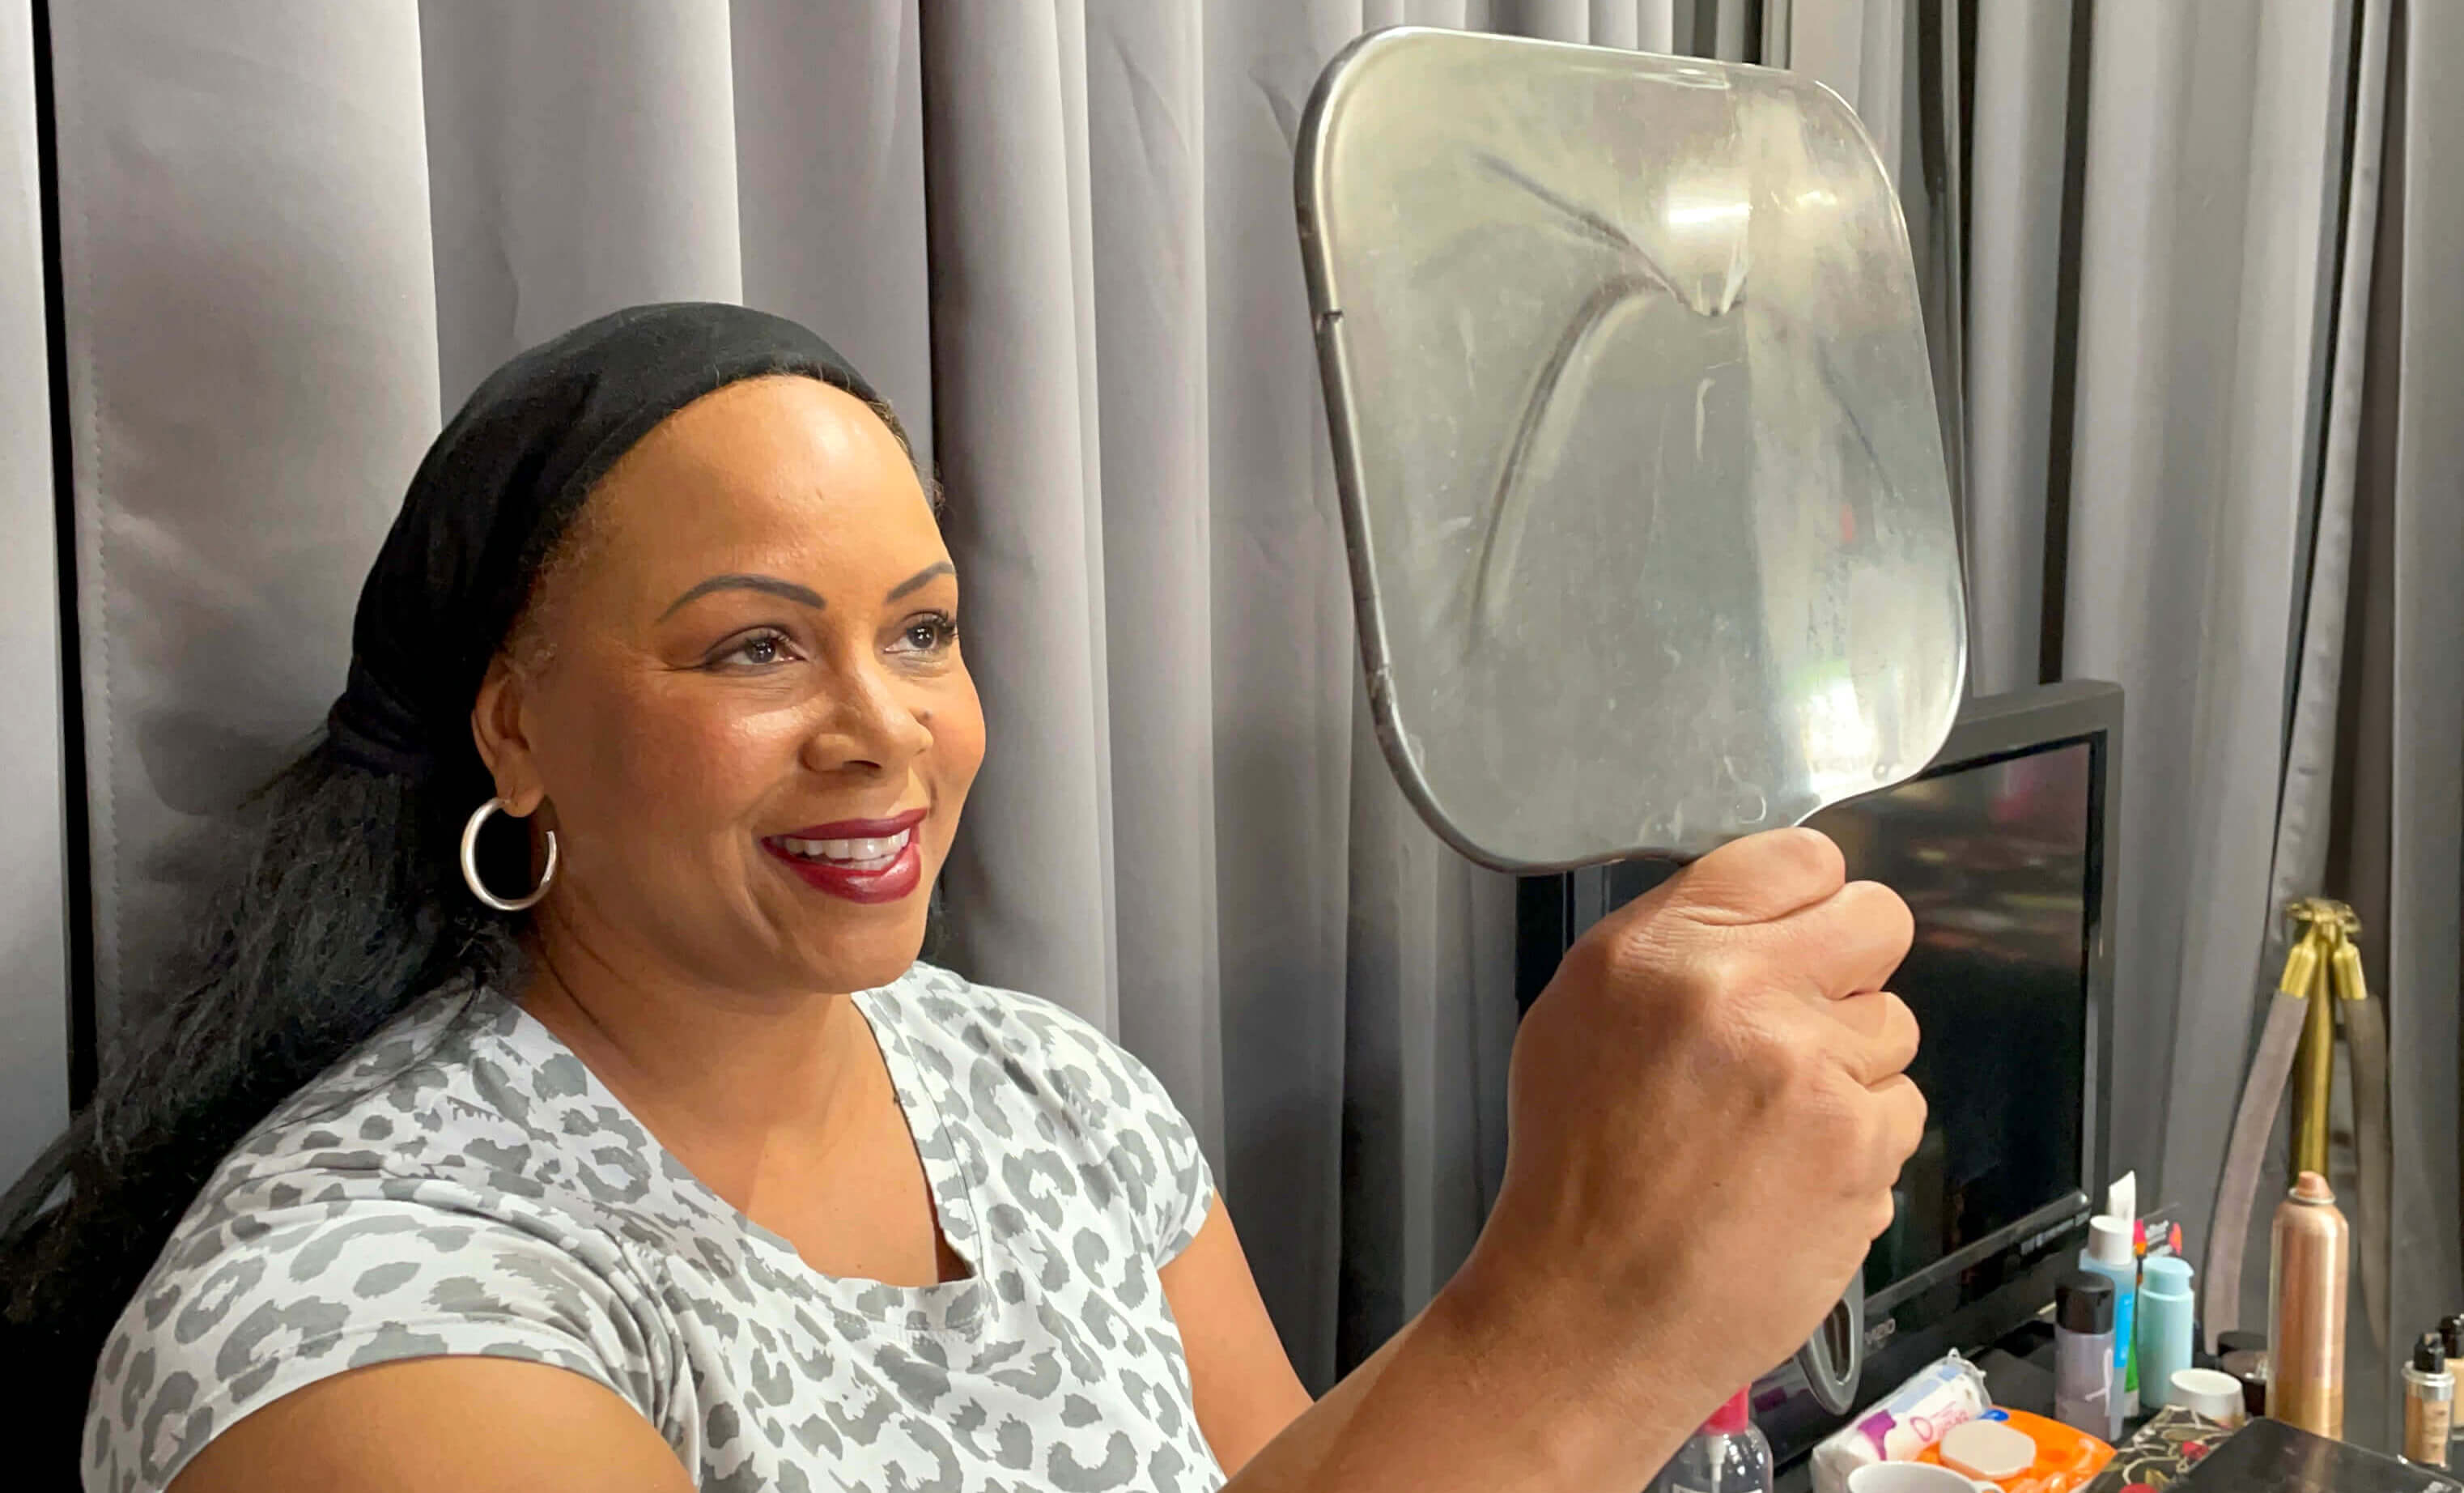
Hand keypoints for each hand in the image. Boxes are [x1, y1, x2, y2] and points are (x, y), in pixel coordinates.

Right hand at [1449, 827, 1922, 1431]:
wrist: (1595, 1310)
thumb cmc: (1578, 1175)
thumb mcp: (1577, 1016)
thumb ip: (1672, 944)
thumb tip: (1759, 914)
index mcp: (1661, 948)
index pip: (1797, 856)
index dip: (1806, 899)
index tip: (1796, 934)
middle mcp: (1740, 992)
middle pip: (1877, 918)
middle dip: (1854, 965)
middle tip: (1807, 1020)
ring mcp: (1811, 1068)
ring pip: (1895, 1022)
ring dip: (1854, 1064)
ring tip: (1777, 1121)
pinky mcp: (1860, 1143)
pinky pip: (1901, 1108)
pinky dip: (1861, 1141)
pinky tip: (1796, 1174)